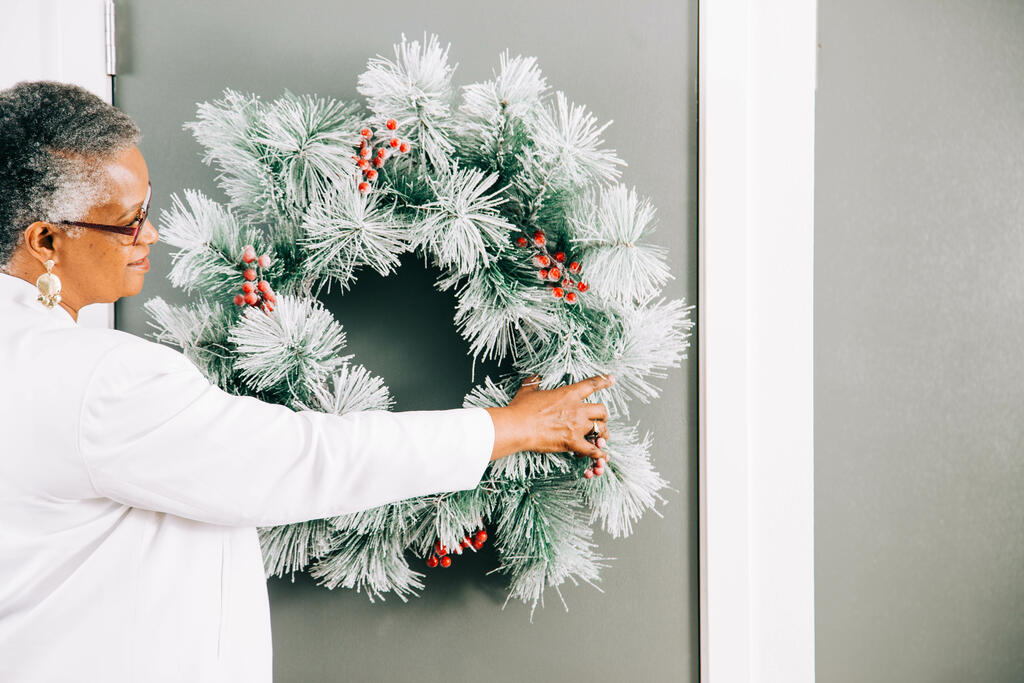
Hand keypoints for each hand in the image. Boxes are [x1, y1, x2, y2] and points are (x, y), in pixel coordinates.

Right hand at [484, 373, 613, 462]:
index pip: (591, 385)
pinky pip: (592, 450)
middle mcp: (577, 409)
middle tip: (601, 419)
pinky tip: (602, 456)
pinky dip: (599, 454)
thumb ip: (534, 382)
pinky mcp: (572, 442)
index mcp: (568, 394)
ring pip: (601, 429)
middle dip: (604, 415)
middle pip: (602, 410)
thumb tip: (534, 376)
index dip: (604, 381)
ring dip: (603, 433)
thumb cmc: (521, 409)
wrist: (518, 426)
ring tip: (602, 437)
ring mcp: (577, 426)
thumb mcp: (528, 390)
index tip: (611, 379)